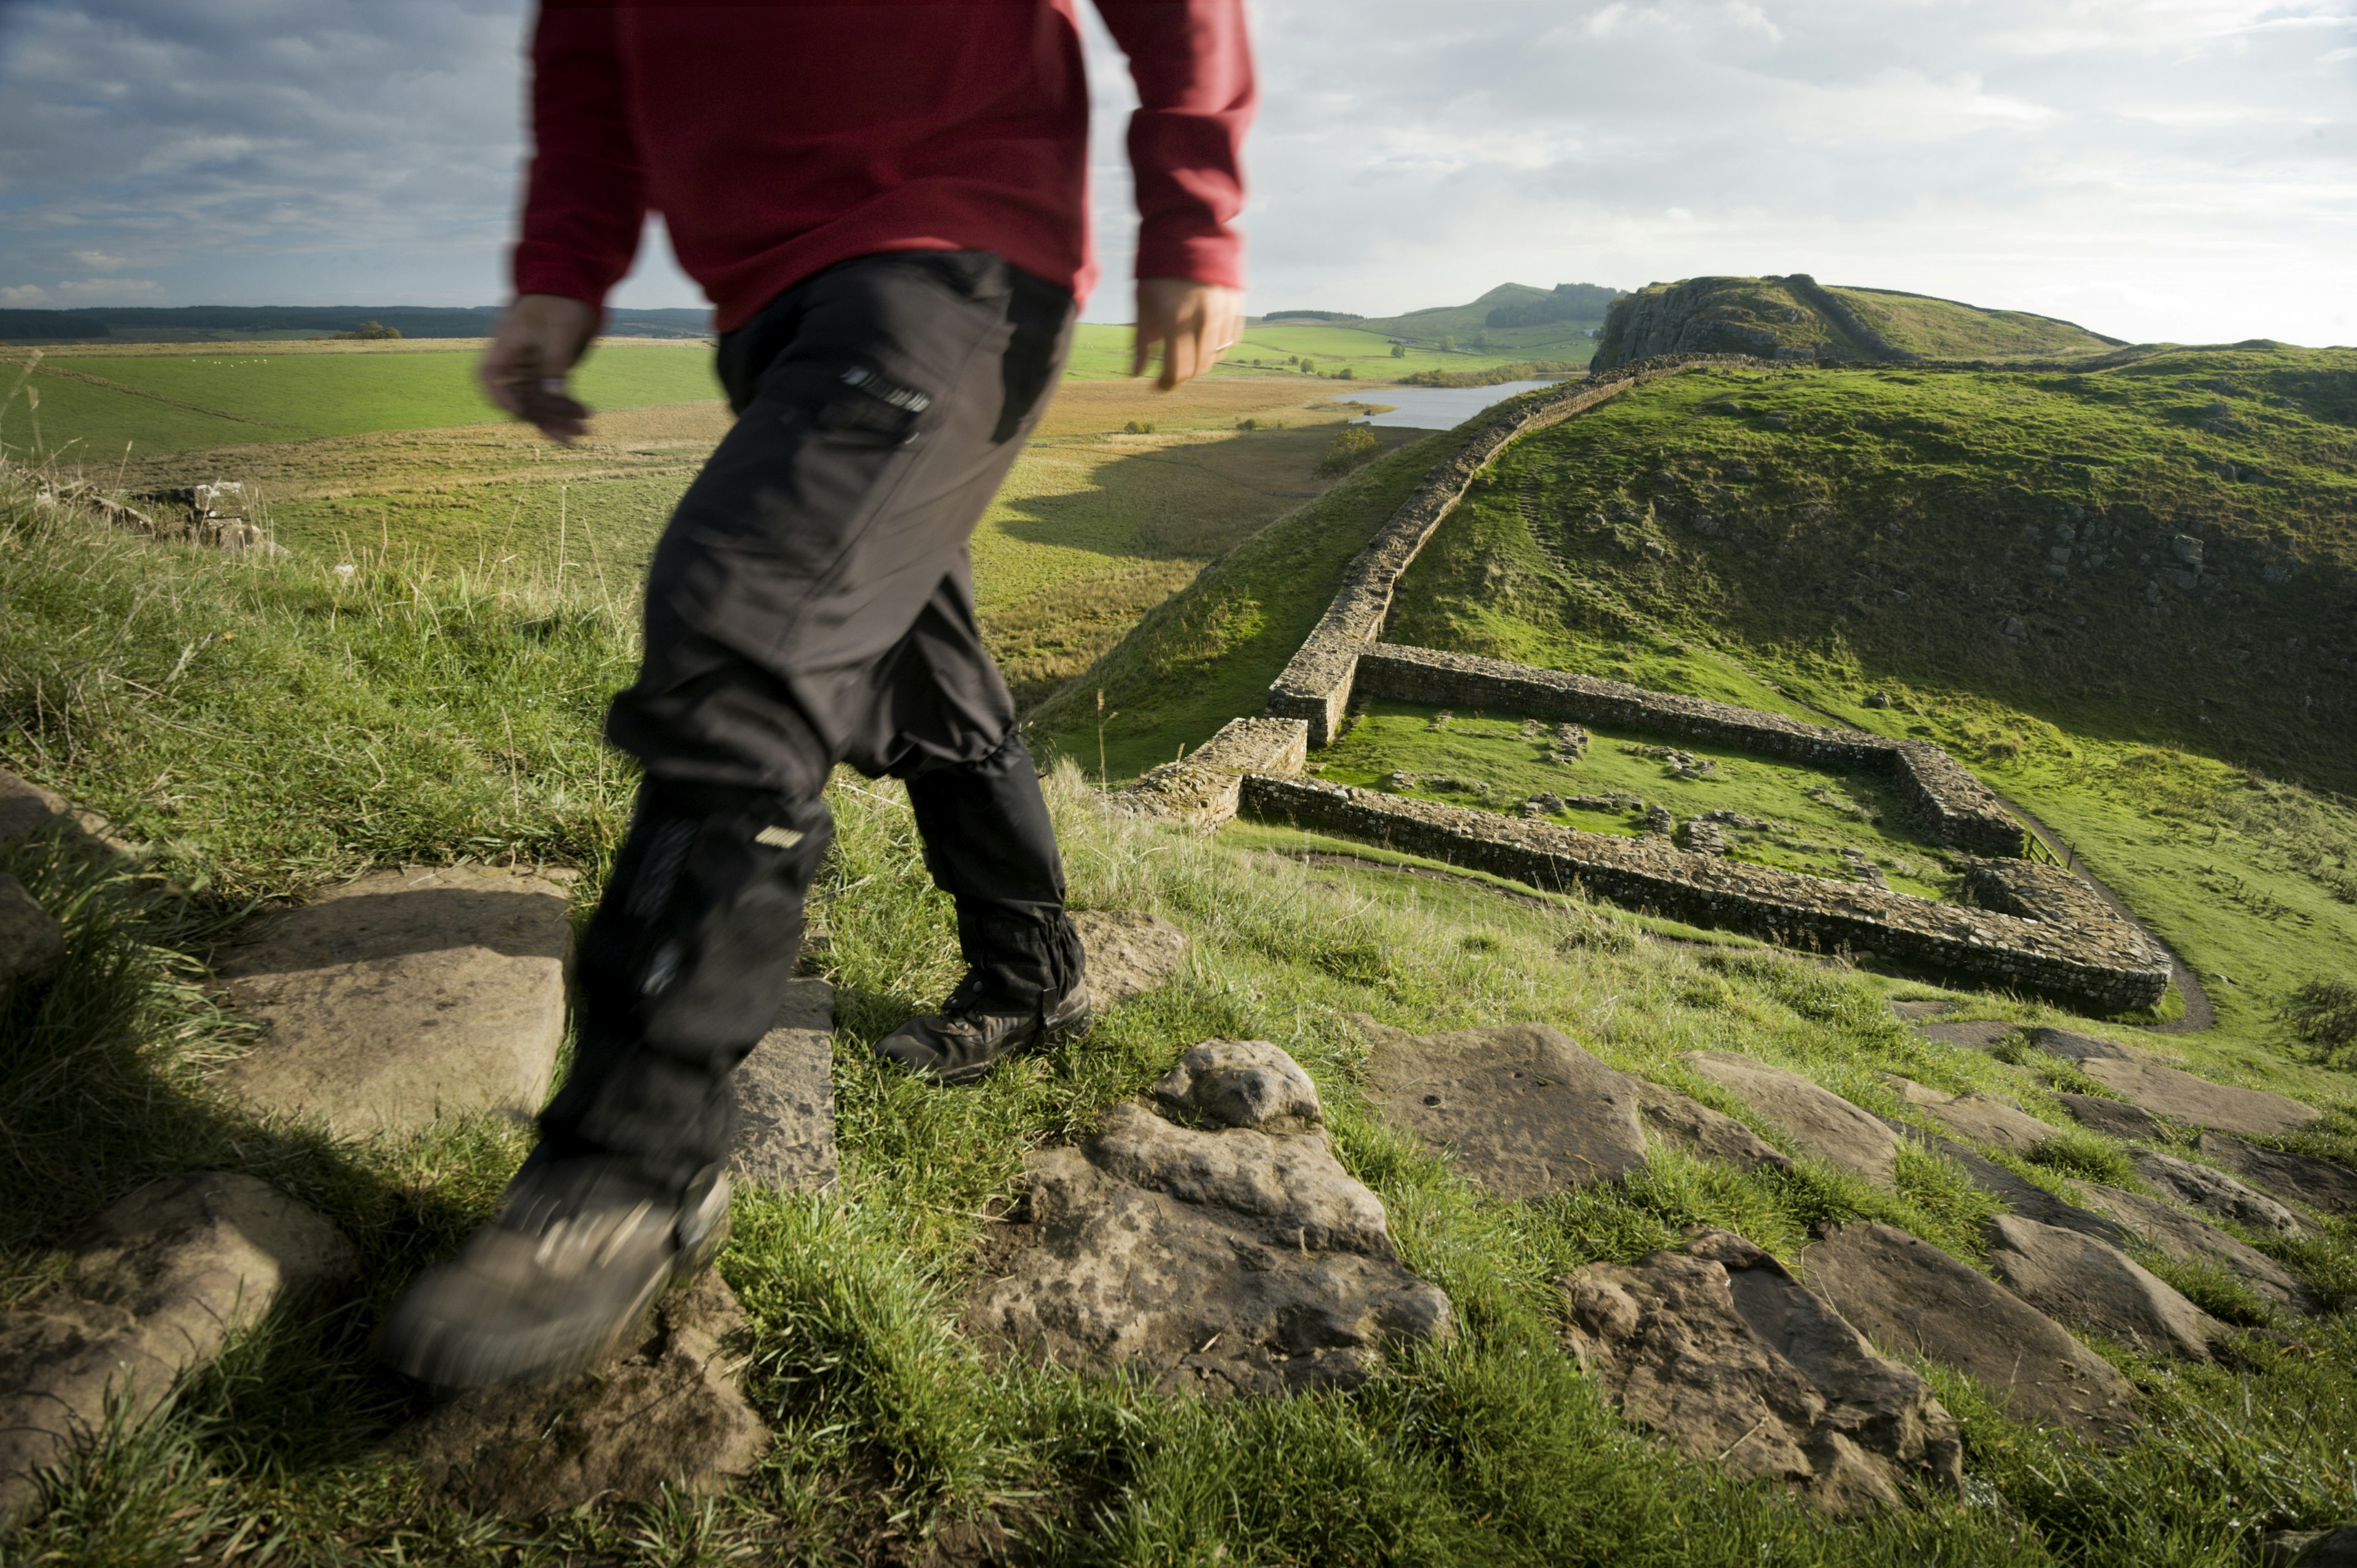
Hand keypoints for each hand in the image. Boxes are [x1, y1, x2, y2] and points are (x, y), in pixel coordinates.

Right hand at [479, 293, 598, 442]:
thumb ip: (554, 363)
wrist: (569, 289)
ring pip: (538, 401)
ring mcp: (530, 369)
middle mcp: (515, 361)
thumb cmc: (559, 303)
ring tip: (584, 431)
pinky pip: (551, 395)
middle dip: (544, 418)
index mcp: (507, 345)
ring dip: (558, 417)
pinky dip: (565, 406)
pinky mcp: (547, 372)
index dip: (500, 395)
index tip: (518, 410)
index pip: (490, 375)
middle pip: (520, 397)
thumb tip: (554, 394)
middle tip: (574, 433)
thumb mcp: (558, 332)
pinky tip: (584, 416)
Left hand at [1131, 277, 1242, 390]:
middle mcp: (1203, 319)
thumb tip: (1136, 373)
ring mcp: (1223, 312)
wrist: (1189, 231)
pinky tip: (1203, 342)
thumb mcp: (1143, 303)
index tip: (1157, 386)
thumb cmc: (1158, 269)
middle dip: (1182, 375)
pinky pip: (1230, 340)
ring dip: (1199, 361)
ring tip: (1185, 354)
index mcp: (1175, 319)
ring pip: (1215, 356)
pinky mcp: (1237, 305)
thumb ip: (1141, 341)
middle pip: (1198, 367)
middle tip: (1169, 372)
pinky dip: (1217, 347)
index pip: (1178, 370)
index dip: (1166, 384)